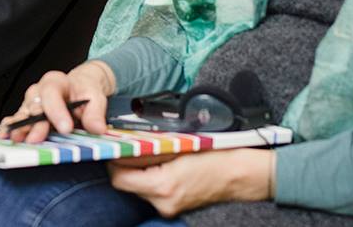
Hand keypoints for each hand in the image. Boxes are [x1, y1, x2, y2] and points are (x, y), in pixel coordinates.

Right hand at [0, 61, 116, 142]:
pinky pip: (14, 120)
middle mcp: (38, 91)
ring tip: (18, 140)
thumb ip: (95, 112)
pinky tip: (6, 136)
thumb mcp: (95, 97)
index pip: (52, 93)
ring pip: (22, 114)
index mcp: (56, 81)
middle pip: (34, 105)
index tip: (66, 128)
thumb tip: (97, 128)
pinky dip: (9, 128)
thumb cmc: (84, 91)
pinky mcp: (26, 116)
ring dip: (20, 128)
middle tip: (36, 139)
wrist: (78, 90)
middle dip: (35, 123)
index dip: (57, 111)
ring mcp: (29, 104)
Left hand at [107, 148, 274, 216]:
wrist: (238, 175)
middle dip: (125, 166)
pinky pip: (151, 193)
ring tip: (150, 155)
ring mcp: (168, 208)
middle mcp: (162, 201)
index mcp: (162, 185)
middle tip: (130, 148)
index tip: (115, 148)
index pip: (120, 179)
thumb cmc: (213, 155)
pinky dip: (150, 179)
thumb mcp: (178, 145)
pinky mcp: (173, 208)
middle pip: (127, 185)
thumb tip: (125, 143)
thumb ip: (148, 147)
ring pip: (138, 189)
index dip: (114, 161)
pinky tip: (160, 166)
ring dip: (138, 172)